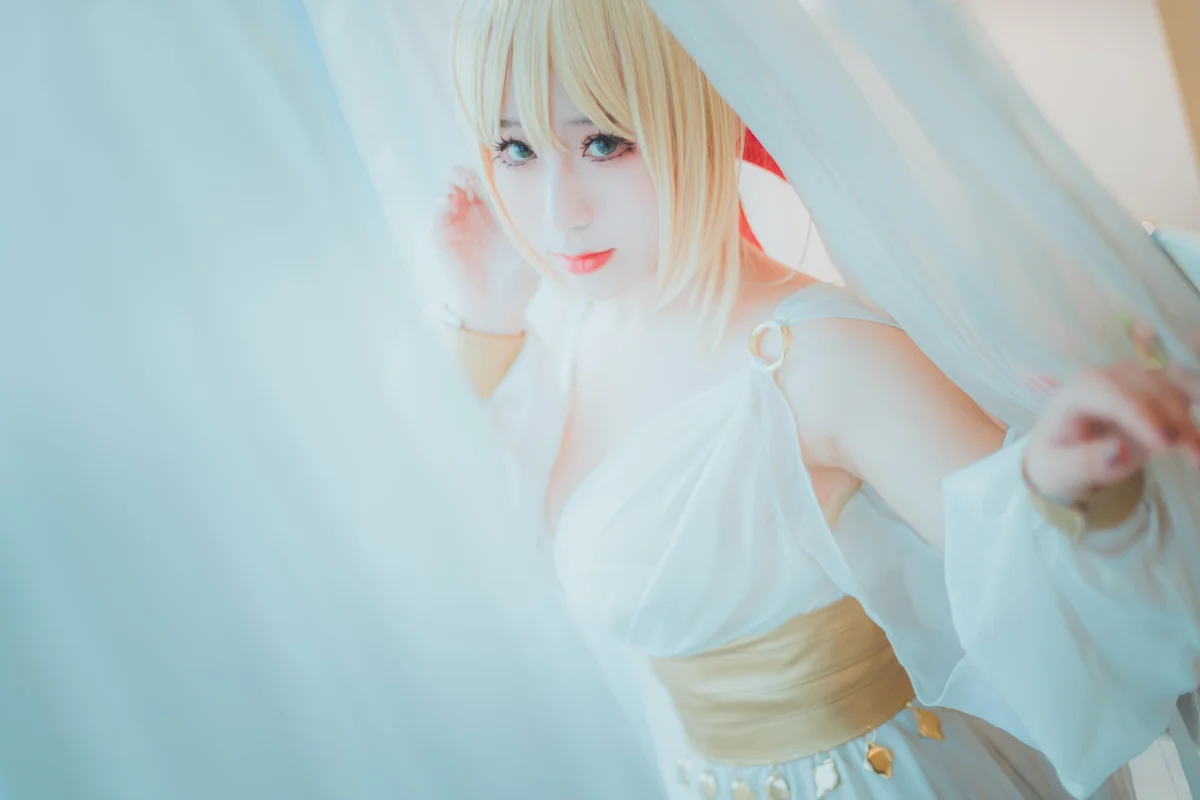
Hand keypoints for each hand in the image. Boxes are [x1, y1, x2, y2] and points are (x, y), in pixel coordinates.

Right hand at [432, 166, 538, 333]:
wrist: (497, 308)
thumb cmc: (519, 281)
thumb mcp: (532, 247)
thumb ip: (537, 224)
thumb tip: (557, 203)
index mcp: (497, 211)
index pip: (490, 179)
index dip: (490, 170)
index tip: (498, 170)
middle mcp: (474, 212)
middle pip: (465, 176)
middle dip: (468, 171)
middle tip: (475, 177)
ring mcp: (456, 223)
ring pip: (448, 189)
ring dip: (453, 183)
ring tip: (463, 188)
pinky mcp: (441, 237)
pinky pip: (436, 212)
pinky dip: (441, 205)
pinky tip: (451, 205)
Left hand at [1025, 334, 1199, 501]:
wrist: (1065, 451)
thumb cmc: (1059, 459)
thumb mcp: (1062, 469)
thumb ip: (1086, 462)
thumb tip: (1119, 452)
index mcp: (1079, 391)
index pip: (1112, 393)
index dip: (1141, 414)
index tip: (1165, 442)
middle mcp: (1110, 377)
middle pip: (1151, 388)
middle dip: (1176, 420)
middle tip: (1196, 457)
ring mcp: (1136, 379)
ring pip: (1175, 388)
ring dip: (1190, 420)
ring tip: (1198, 456)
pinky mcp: (1157, 389)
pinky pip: (1186, 392)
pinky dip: (1194, 416)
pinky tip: (1198, 443)